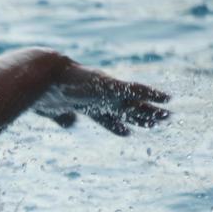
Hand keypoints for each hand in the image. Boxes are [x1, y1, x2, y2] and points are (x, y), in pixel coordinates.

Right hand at [34, 61, 169, 135]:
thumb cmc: (42, 93)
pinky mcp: (112, 85)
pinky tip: (168, 98)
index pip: (105, 118)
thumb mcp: (52, 110)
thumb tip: (70, 123)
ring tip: (169, 115)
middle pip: (125, 111)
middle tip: (158, 122)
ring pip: (137, 102)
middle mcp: (100, 98)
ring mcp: (107, 92)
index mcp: (85, 106)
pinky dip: (153, 94)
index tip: (127, 134)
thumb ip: (62, 117)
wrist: (43, 77)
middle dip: (141, 117)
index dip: (116, 127)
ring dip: (154, 109)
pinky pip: (138, 90)